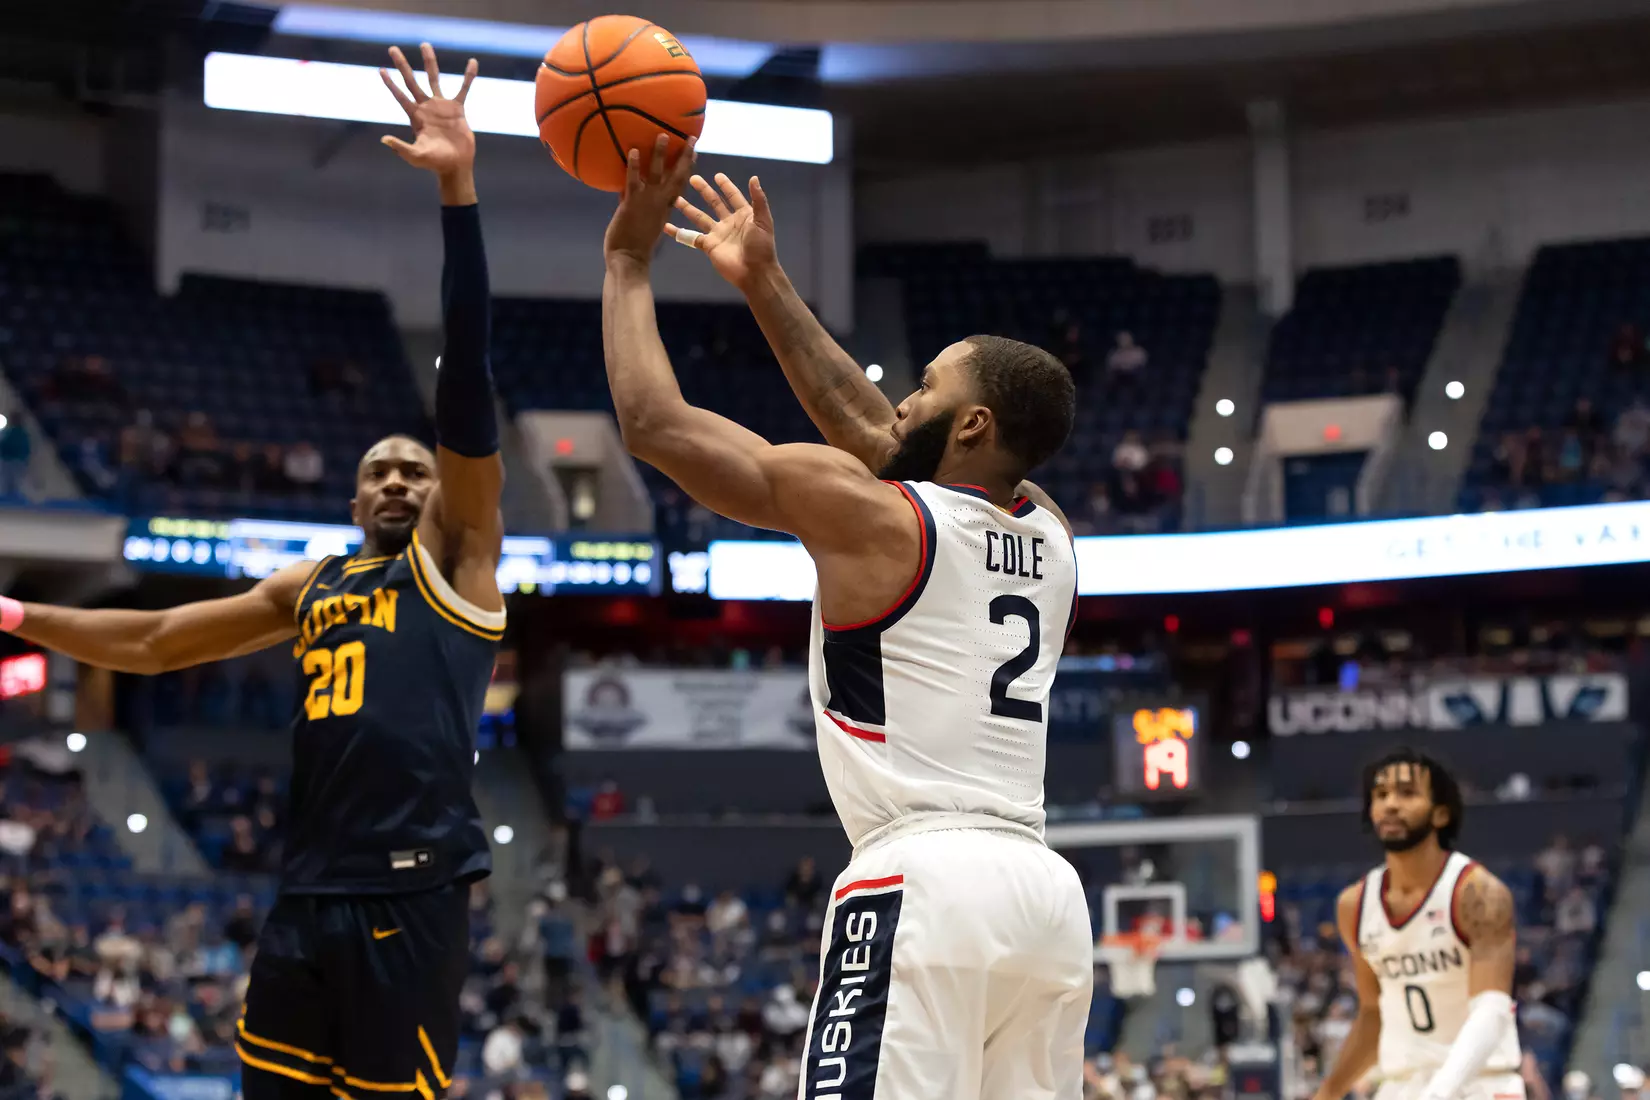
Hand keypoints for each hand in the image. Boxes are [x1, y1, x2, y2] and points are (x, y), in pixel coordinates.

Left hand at [379, 44, 477, 190]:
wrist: (455, 165)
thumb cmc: (435, 163)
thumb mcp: (416, 156)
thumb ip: (401, 147)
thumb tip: (384, 140)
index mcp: (415, 116)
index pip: (400, 96)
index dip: (390, 84)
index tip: (381, 69)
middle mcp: (426, 107)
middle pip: (411, 81)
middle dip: (402, 65)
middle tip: (392, 48)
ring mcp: (441, 106)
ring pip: (434, 78)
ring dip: (429, 62)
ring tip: (424, 45)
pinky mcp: (458, 109)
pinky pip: (463, 89)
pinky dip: (468, 77)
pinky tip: (473, 62)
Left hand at [605, 134, 697, 266]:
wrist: (629, 259)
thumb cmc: (636, 246)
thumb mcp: (648, 223)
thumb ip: (644, 206)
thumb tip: (633, 190)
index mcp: (666, 208)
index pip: (680, 184)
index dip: (688, 167)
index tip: (694, 152)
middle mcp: (661, 202)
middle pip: (677, 175)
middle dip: (684, 156)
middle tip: (690, 138)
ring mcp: (647, 201)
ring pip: (656, 174)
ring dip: (660, 154)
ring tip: (662, 135)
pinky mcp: (631, 203)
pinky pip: (633, 181)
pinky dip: (633, 166)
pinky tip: (632, 151)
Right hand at [668, 172, 777, 290]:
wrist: (755, 272)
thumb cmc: (761, 246)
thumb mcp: (763, 220)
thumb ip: (759, 199)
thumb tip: (754, 178)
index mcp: (744, 214)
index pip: (733, 196)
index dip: (726, 186)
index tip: (717, 176)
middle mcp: (729, 222)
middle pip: (714, 202)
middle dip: (704, 191)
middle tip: (693, 179)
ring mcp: (717, 234)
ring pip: (700, 217)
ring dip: (688, 208)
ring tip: (676, 198)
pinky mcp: (709, 246)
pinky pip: (691, 237)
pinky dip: (679, 232)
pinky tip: (666, 225)